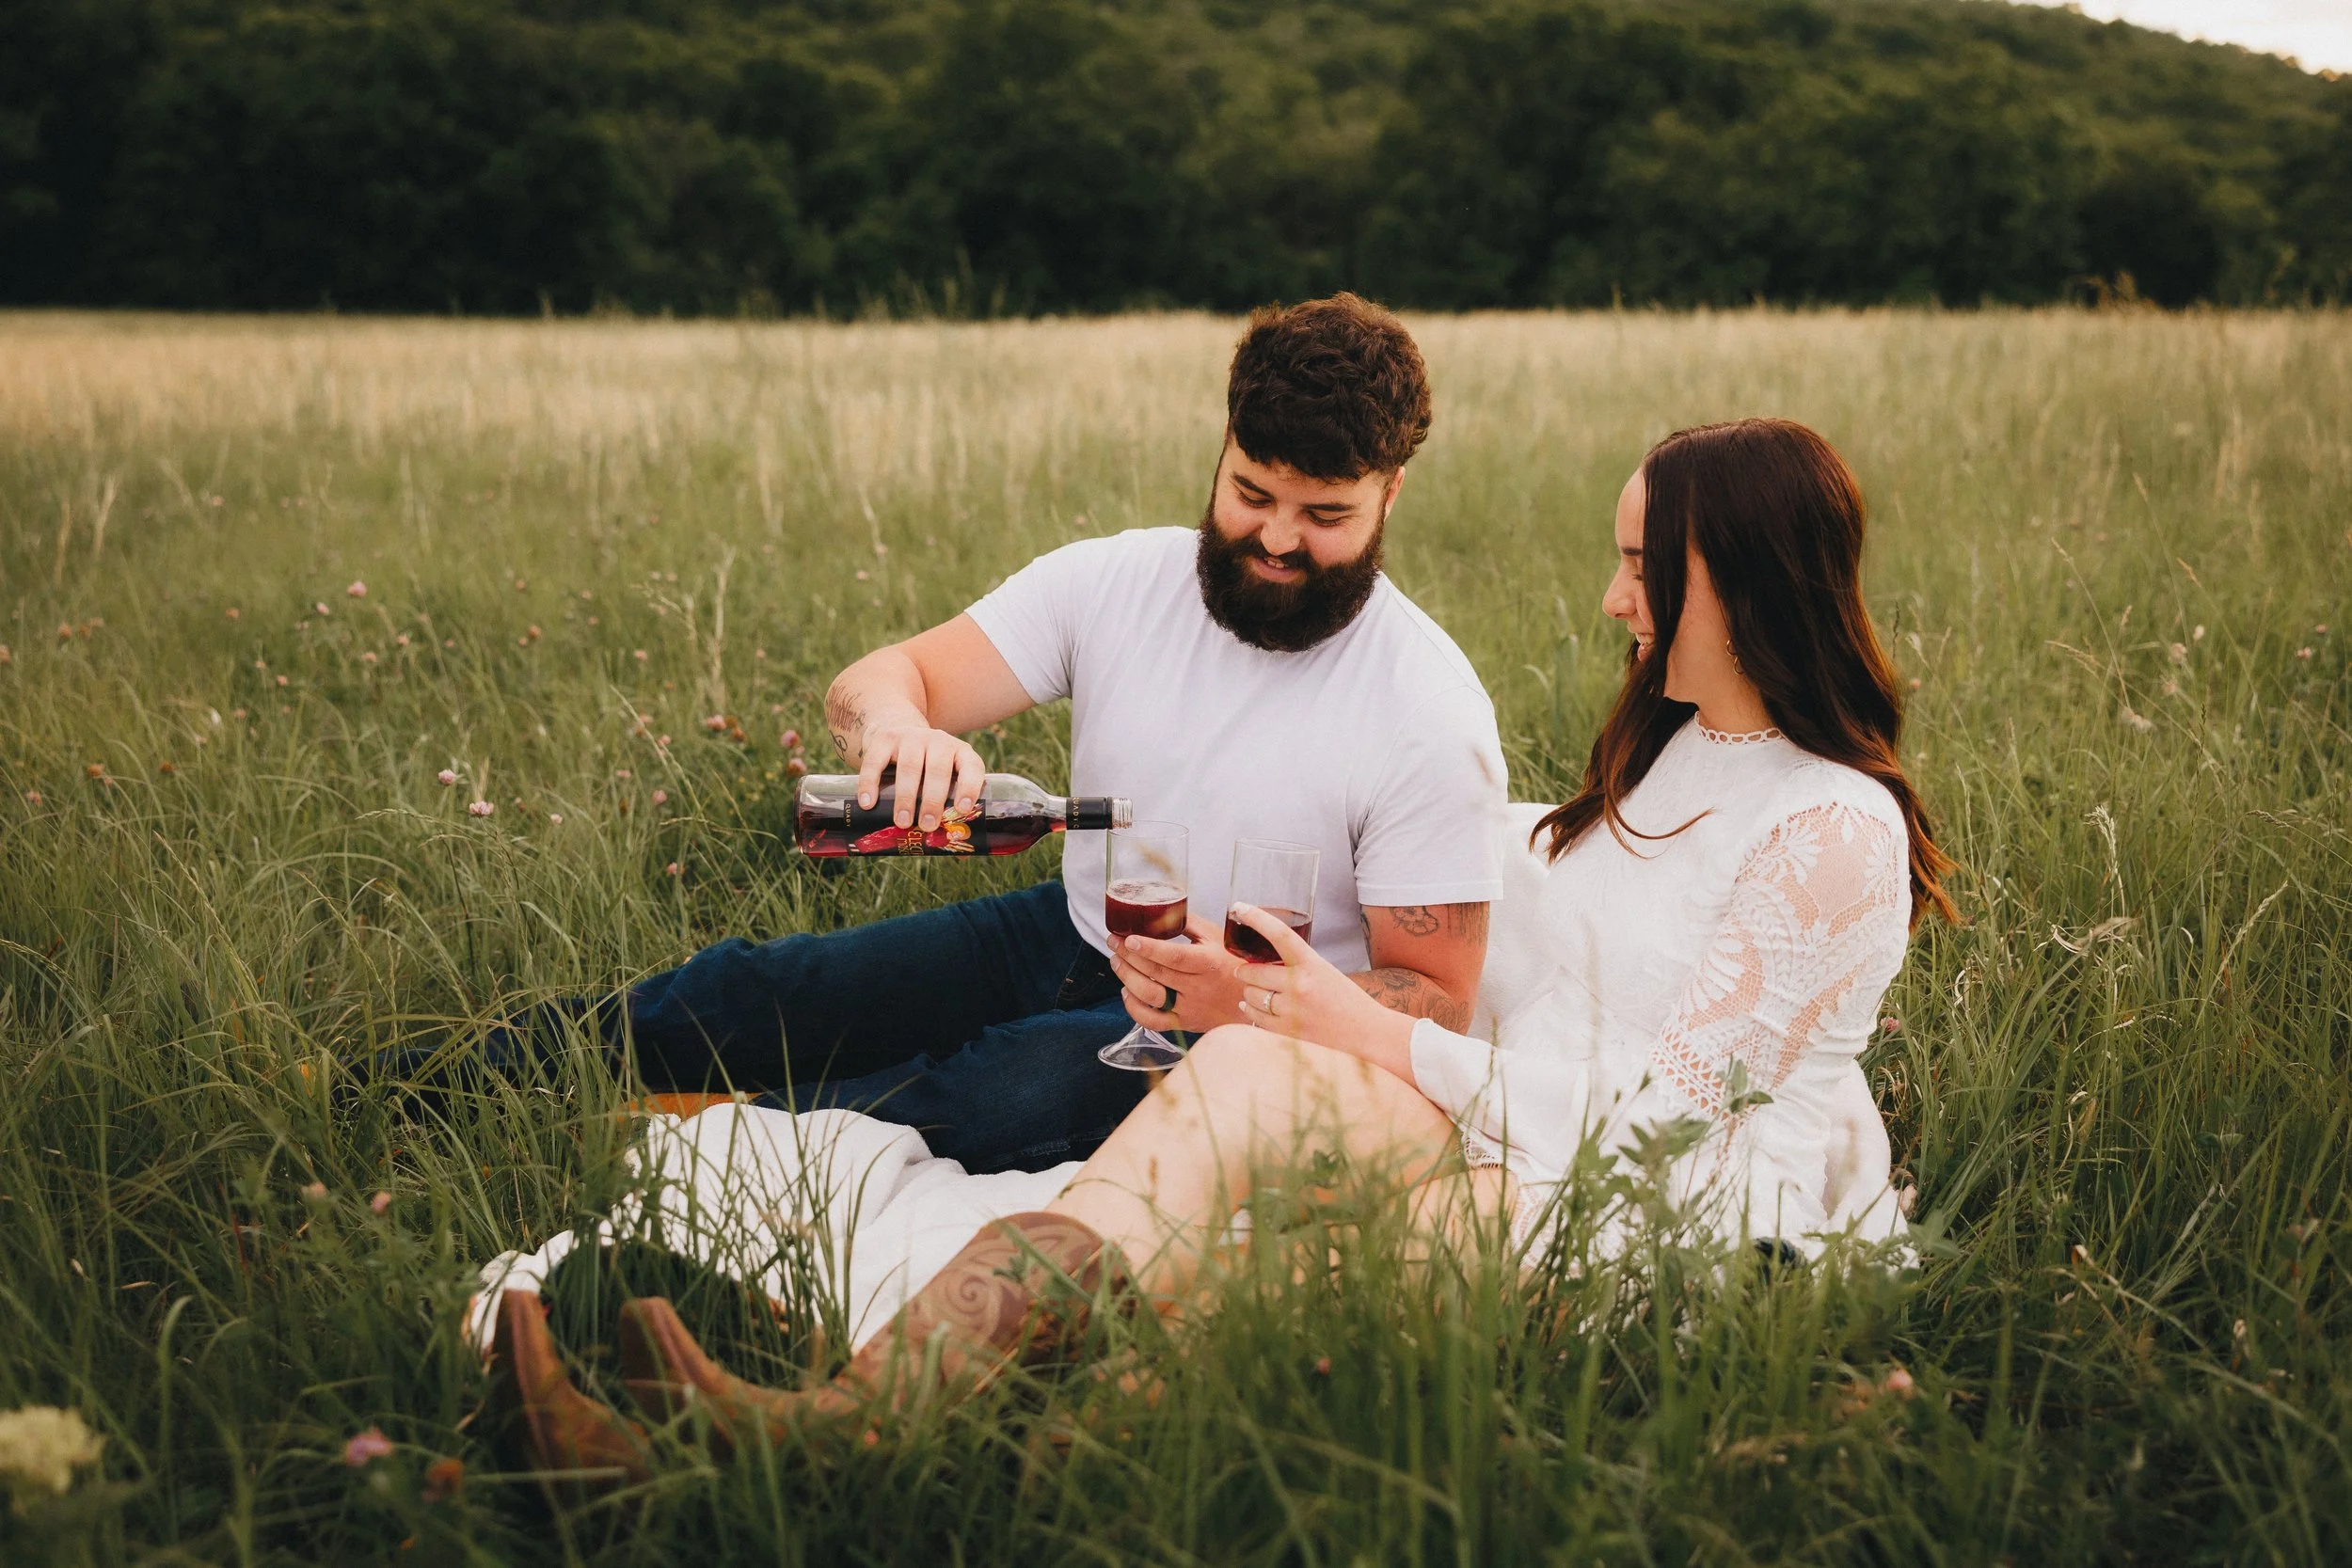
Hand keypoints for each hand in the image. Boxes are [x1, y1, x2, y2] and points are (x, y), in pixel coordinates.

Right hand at [857, 722, 986, 830]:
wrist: (898, 728)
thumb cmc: (928, 768)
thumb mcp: (944, 778)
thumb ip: (950, 810)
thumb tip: (961, 855)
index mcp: (961, 754)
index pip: (971, 767)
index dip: (969, 787)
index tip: (962, 809)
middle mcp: (938, 741)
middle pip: (938, 770)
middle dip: (933, 800)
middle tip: (927, 826)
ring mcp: (911, 737)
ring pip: (909, 765)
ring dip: (906, 796)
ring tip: (902, 822)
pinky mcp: (884, 739)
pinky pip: (876, 761)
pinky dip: (870, 783)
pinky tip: (867, 803)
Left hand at [1108, 914, 1244, 1034]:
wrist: (1252, 998)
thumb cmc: (1232, 962)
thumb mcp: (1217, 937)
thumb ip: (1188, 924)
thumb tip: (1160, 910)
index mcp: (1208, 963)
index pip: (1175, 956)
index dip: (1149, 948)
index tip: (1129, 938)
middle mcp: (1199, 987)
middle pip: (1157, 973)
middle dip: (1129, 956)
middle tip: (1113, 942)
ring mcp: (1190, 1008)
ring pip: (1151, 996)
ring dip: (1128, 978)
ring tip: (1116, 962)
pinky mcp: (1184, 1023)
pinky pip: (1153, 1021)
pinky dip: (1134, 1008)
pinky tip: (1126, 991)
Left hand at [1230, 903, 1413, 1066]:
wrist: (1369, 1035)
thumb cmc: (1348, 1001)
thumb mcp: (1325, 972)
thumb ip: (1298, 966)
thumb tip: (1262, 963)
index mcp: (1312, 965)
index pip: (1280, 934)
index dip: (1257, 918)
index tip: (1239, 907)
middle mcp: (1300, 986)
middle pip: (1254, 972)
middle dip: (1244, 971)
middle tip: (1243, 971)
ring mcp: (1293, 1011)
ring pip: (1251, 996)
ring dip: (1249, 993)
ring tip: (1254, 992)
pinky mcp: (1288, 1033)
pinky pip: (1255, 1018)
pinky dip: (1250, 1011)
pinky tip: (1249, 1007)